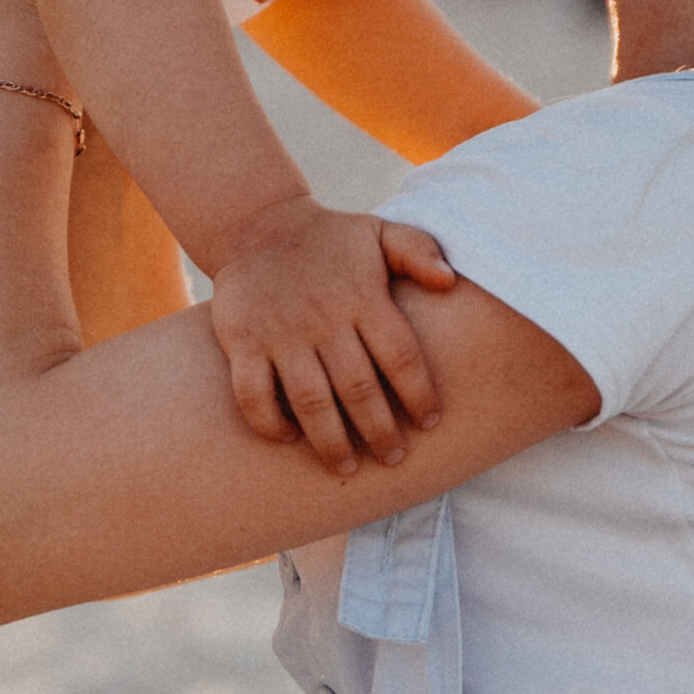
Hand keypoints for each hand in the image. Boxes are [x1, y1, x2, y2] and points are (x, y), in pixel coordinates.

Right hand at [207, 200, 459, 475]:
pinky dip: (270, 423)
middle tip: (395, 459)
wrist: (256, 225)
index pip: (400, 356)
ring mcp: (280, 333)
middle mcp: (323, 319)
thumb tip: (450, 282)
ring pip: (310, 401)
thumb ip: (419, 252)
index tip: (431, 423)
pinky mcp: (242, 342)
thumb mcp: (380, 233)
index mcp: (362, 297)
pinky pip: (253, 395)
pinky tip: (290, 437)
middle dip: (381, 431)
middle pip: (359, 389)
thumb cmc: (330, 240)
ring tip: (348, 468)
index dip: (419, 394)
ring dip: (331, 441)